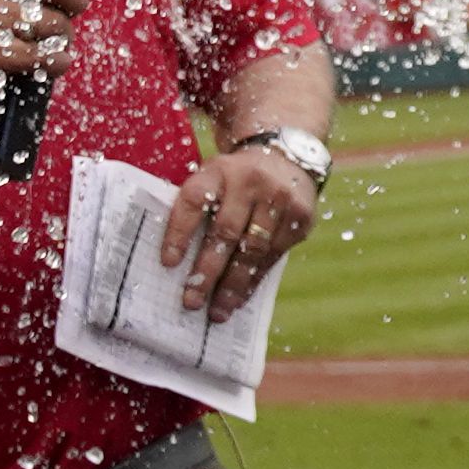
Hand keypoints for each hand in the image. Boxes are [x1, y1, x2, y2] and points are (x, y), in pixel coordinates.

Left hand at [162, 144, 318, 320]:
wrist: (288, 157)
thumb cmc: (236, 179)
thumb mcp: (214, 178)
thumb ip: (198, 208)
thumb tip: (176, 264)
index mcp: (219, 170)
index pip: (195, 201)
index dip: (180, 232)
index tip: (168, 263)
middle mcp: (251, 182)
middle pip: (226, 231)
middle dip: (207, 271)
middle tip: (191, 301)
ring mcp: (279, 200)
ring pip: (253, 249)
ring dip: (234, 285)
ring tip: (217, 311)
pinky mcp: (301, 217)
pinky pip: (274, 256)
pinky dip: (255, 280)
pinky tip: (241, 298)